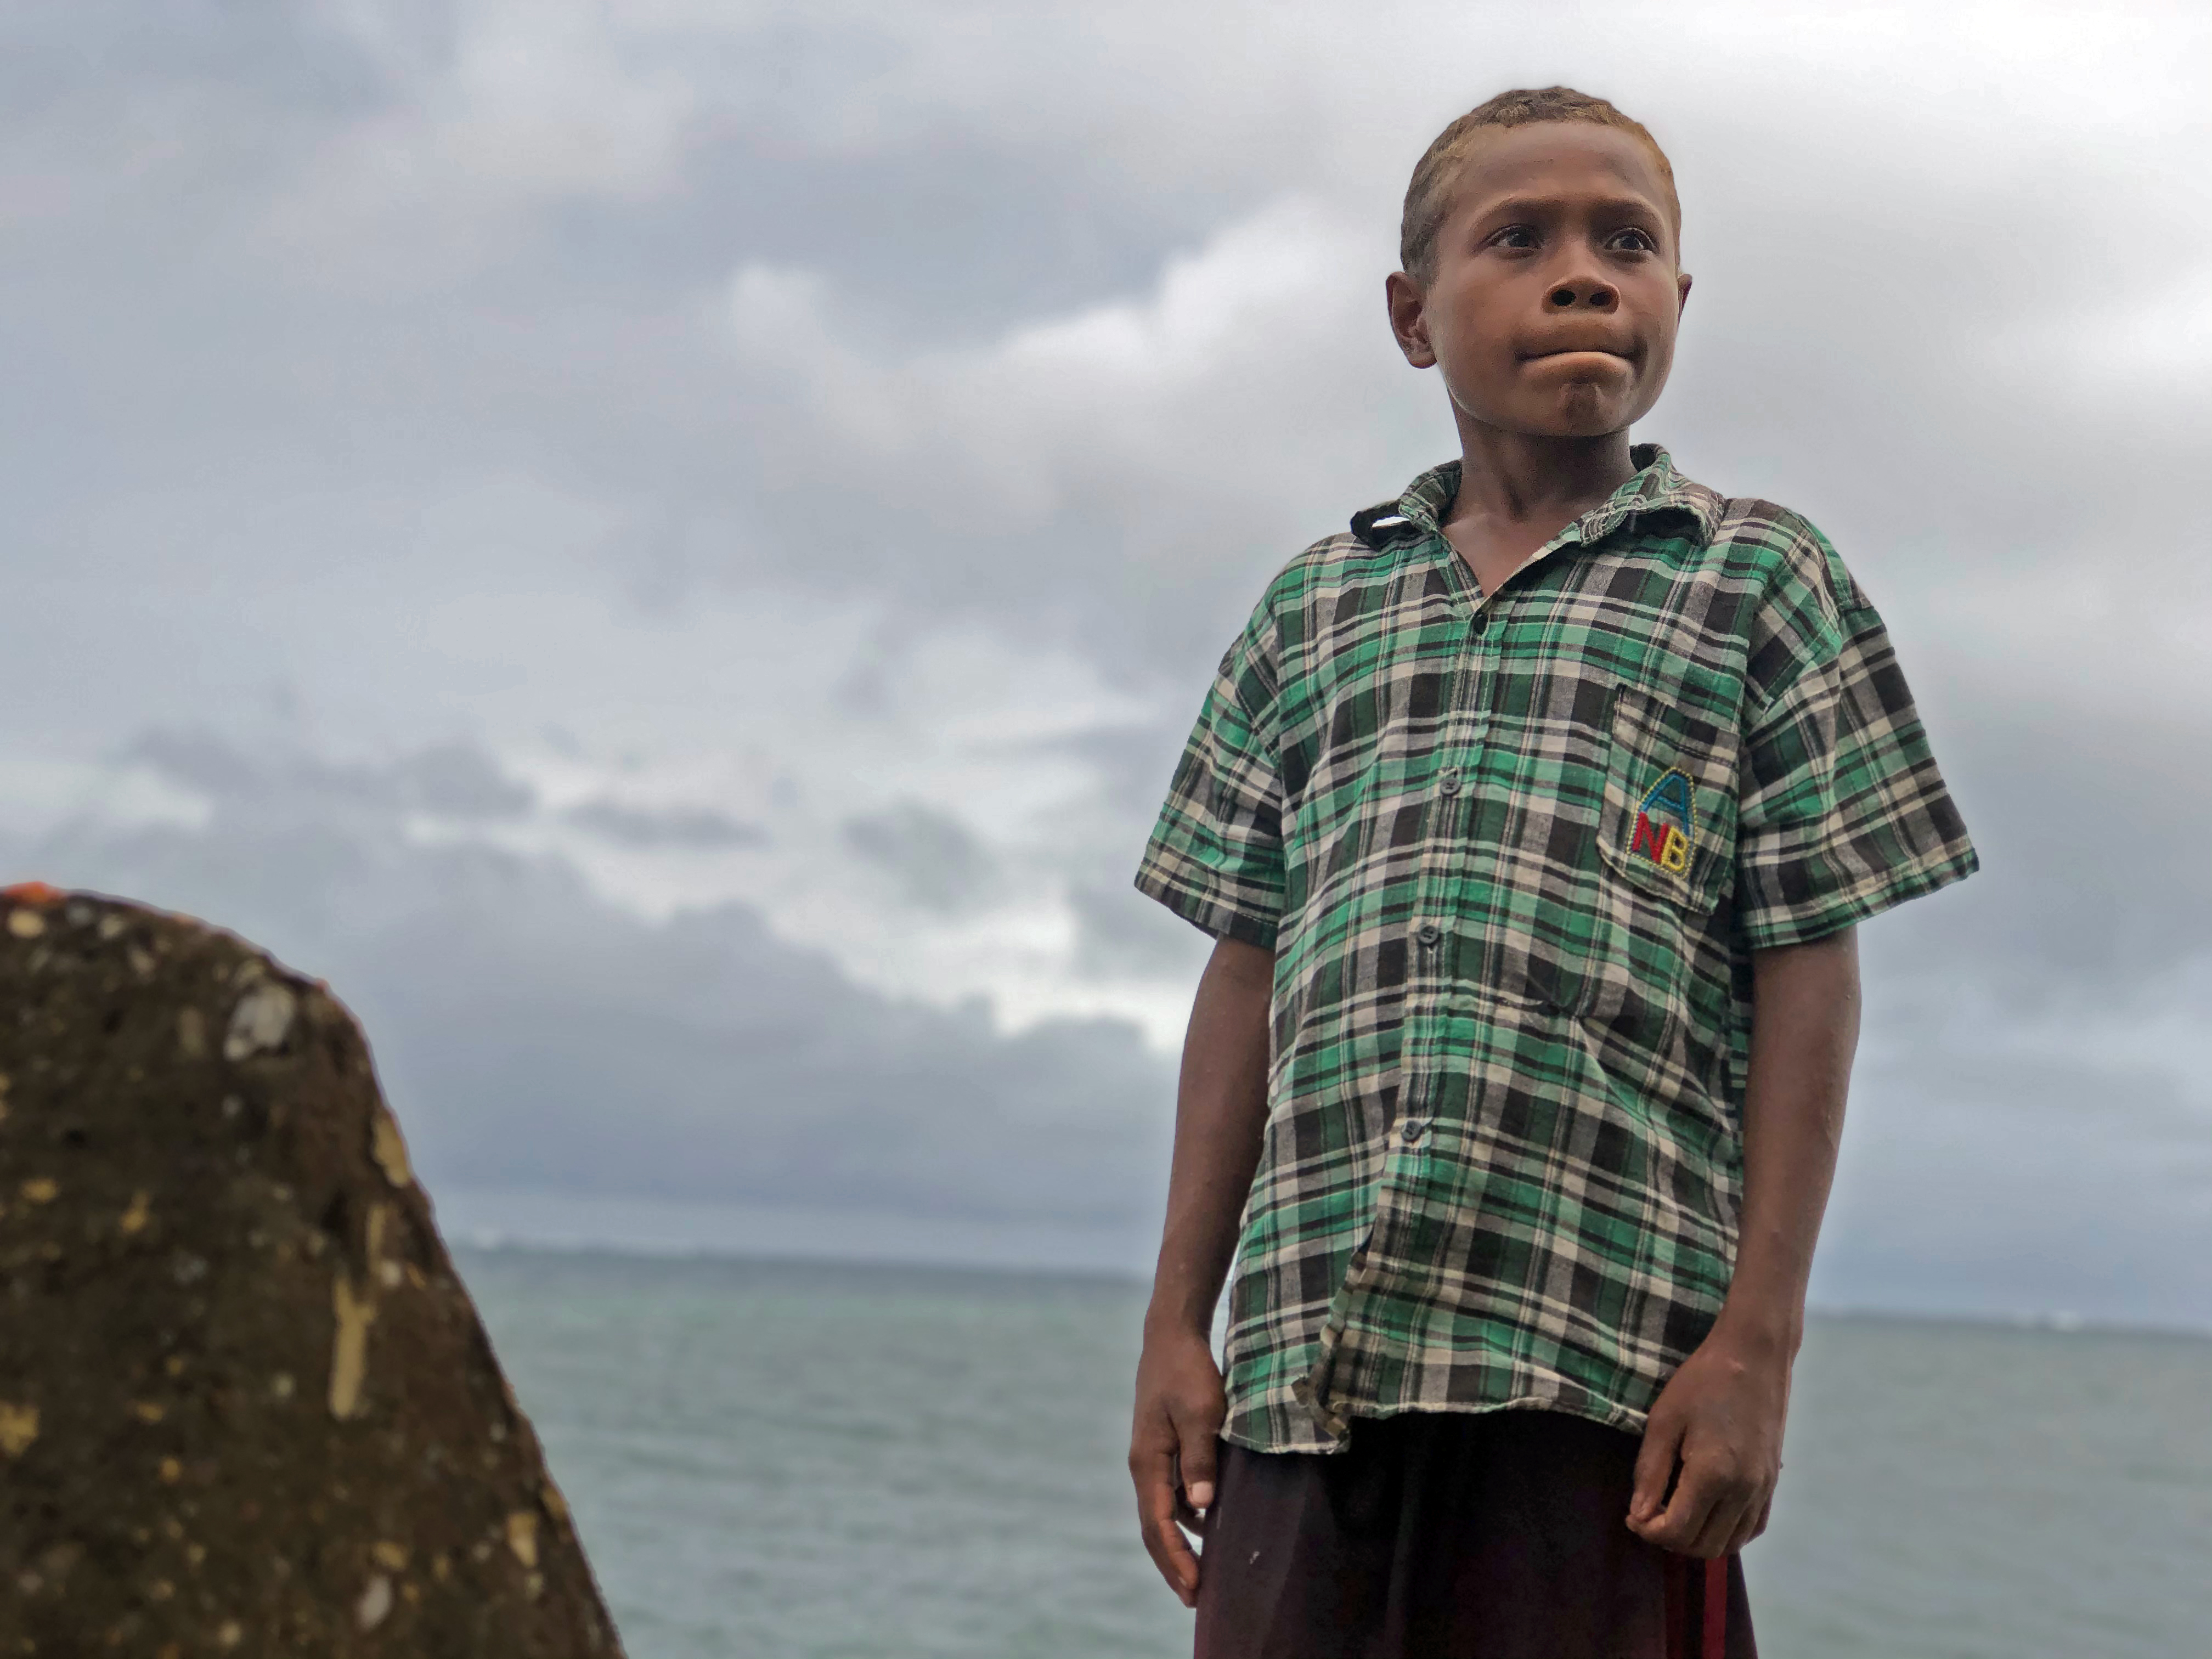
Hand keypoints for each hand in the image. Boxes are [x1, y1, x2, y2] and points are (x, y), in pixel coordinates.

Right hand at [1129, 1322, 1225, 1606]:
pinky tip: (1209, 1526)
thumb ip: (1200, 1458)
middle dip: (1173, 1563)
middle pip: (1155, 1526)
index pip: (1159, 1523)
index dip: (1175, 1559)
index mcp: (1147, 1461)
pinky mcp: (1165, 1448)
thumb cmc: (1187, 1370)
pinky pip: (1173, 1493)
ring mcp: (1153, 1457)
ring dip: (1181, 1543)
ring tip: (1204, 1572)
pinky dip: (1187, 1517)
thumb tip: (1202, 1506)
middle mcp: (1145, 1465)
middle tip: (1195, 1598)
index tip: (1195, 1588)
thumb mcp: (1199, 1412)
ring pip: (1164, 1512)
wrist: (1172, 1335)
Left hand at [1626, 1322, 1789, 1558]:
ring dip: (1699, 1541)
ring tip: (1675, 1515)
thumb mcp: (1664, 1421)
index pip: (1678, 1530)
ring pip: (1731, 1544)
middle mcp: (1744, 1491)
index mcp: (1713, 1475)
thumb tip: (1639, 1515)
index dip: (1648, 1531)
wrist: (1754, 1357)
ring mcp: (1763, 1489)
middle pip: (1705, 1546)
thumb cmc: (1702, 1382)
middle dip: (1671, 1540)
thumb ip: (1650, 1472)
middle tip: (1649, 1516)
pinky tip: (1707, 1515)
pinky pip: (1754, 1528)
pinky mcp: (1773, 1483)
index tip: (1632, 1516)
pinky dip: (1728, 1533)